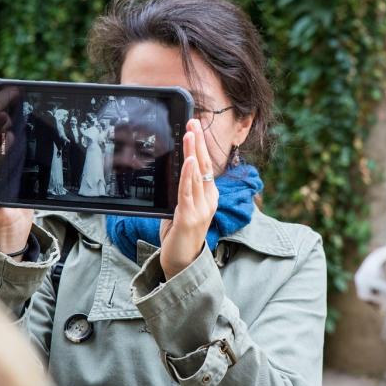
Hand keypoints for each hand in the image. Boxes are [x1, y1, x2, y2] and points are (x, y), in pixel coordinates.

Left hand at [159, 119, 218, 279]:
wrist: (182, 264)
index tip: (195, 129)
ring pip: (197, 175)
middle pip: (204, 166)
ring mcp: (201, 209)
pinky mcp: (189, 217)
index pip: (206, 167)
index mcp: (209, 197)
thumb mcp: (182, 208)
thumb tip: (177, 171)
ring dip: (193, 152)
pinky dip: (187, 175)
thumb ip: (183, 190)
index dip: (200, 147)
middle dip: (198, 143)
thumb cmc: (180, 235)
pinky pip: (187, 192)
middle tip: (193, 122)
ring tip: (190, 133)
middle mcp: (209, 201)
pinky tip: (187, 161)